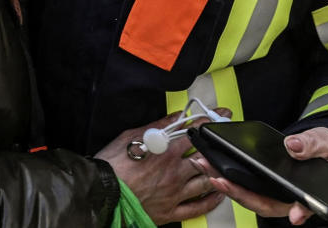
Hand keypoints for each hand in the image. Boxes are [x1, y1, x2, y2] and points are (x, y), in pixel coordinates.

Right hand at [96, 113, 225, 224]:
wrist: (100, 192)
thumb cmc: (112, 165)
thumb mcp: (132, 136)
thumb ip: (158, 126)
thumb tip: (175, 116)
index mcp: (166, 152)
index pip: (194, 133)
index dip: (209, 122)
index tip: (220, 115)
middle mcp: (174, 173)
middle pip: (205, 157)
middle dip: (218, 145)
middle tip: (226, 138)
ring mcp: (174, 194)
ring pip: (206, 183)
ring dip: (218, 173)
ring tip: (225, 165)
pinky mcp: (170, 212)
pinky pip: (196, 209)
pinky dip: (210, 201)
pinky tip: (217, 194)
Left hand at [189, 126, 327, 225]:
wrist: (325, 150)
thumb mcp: (324, 143)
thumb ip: (311, 145)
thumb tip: (293, 146)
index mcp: (307, 192)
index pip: (299, 205)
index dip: (294, 210)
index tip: (293, 215)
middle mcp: (288, 198)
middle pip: (264, 203)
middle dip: (240, 193)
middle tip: (220, 180)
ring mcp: (275, 194)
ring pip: (252, 197)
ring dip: (229, 186)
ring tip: (210, 170)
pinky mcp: (264, 186)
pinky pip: (247, 187)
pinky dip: (231, 178)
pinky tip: (216, 168)